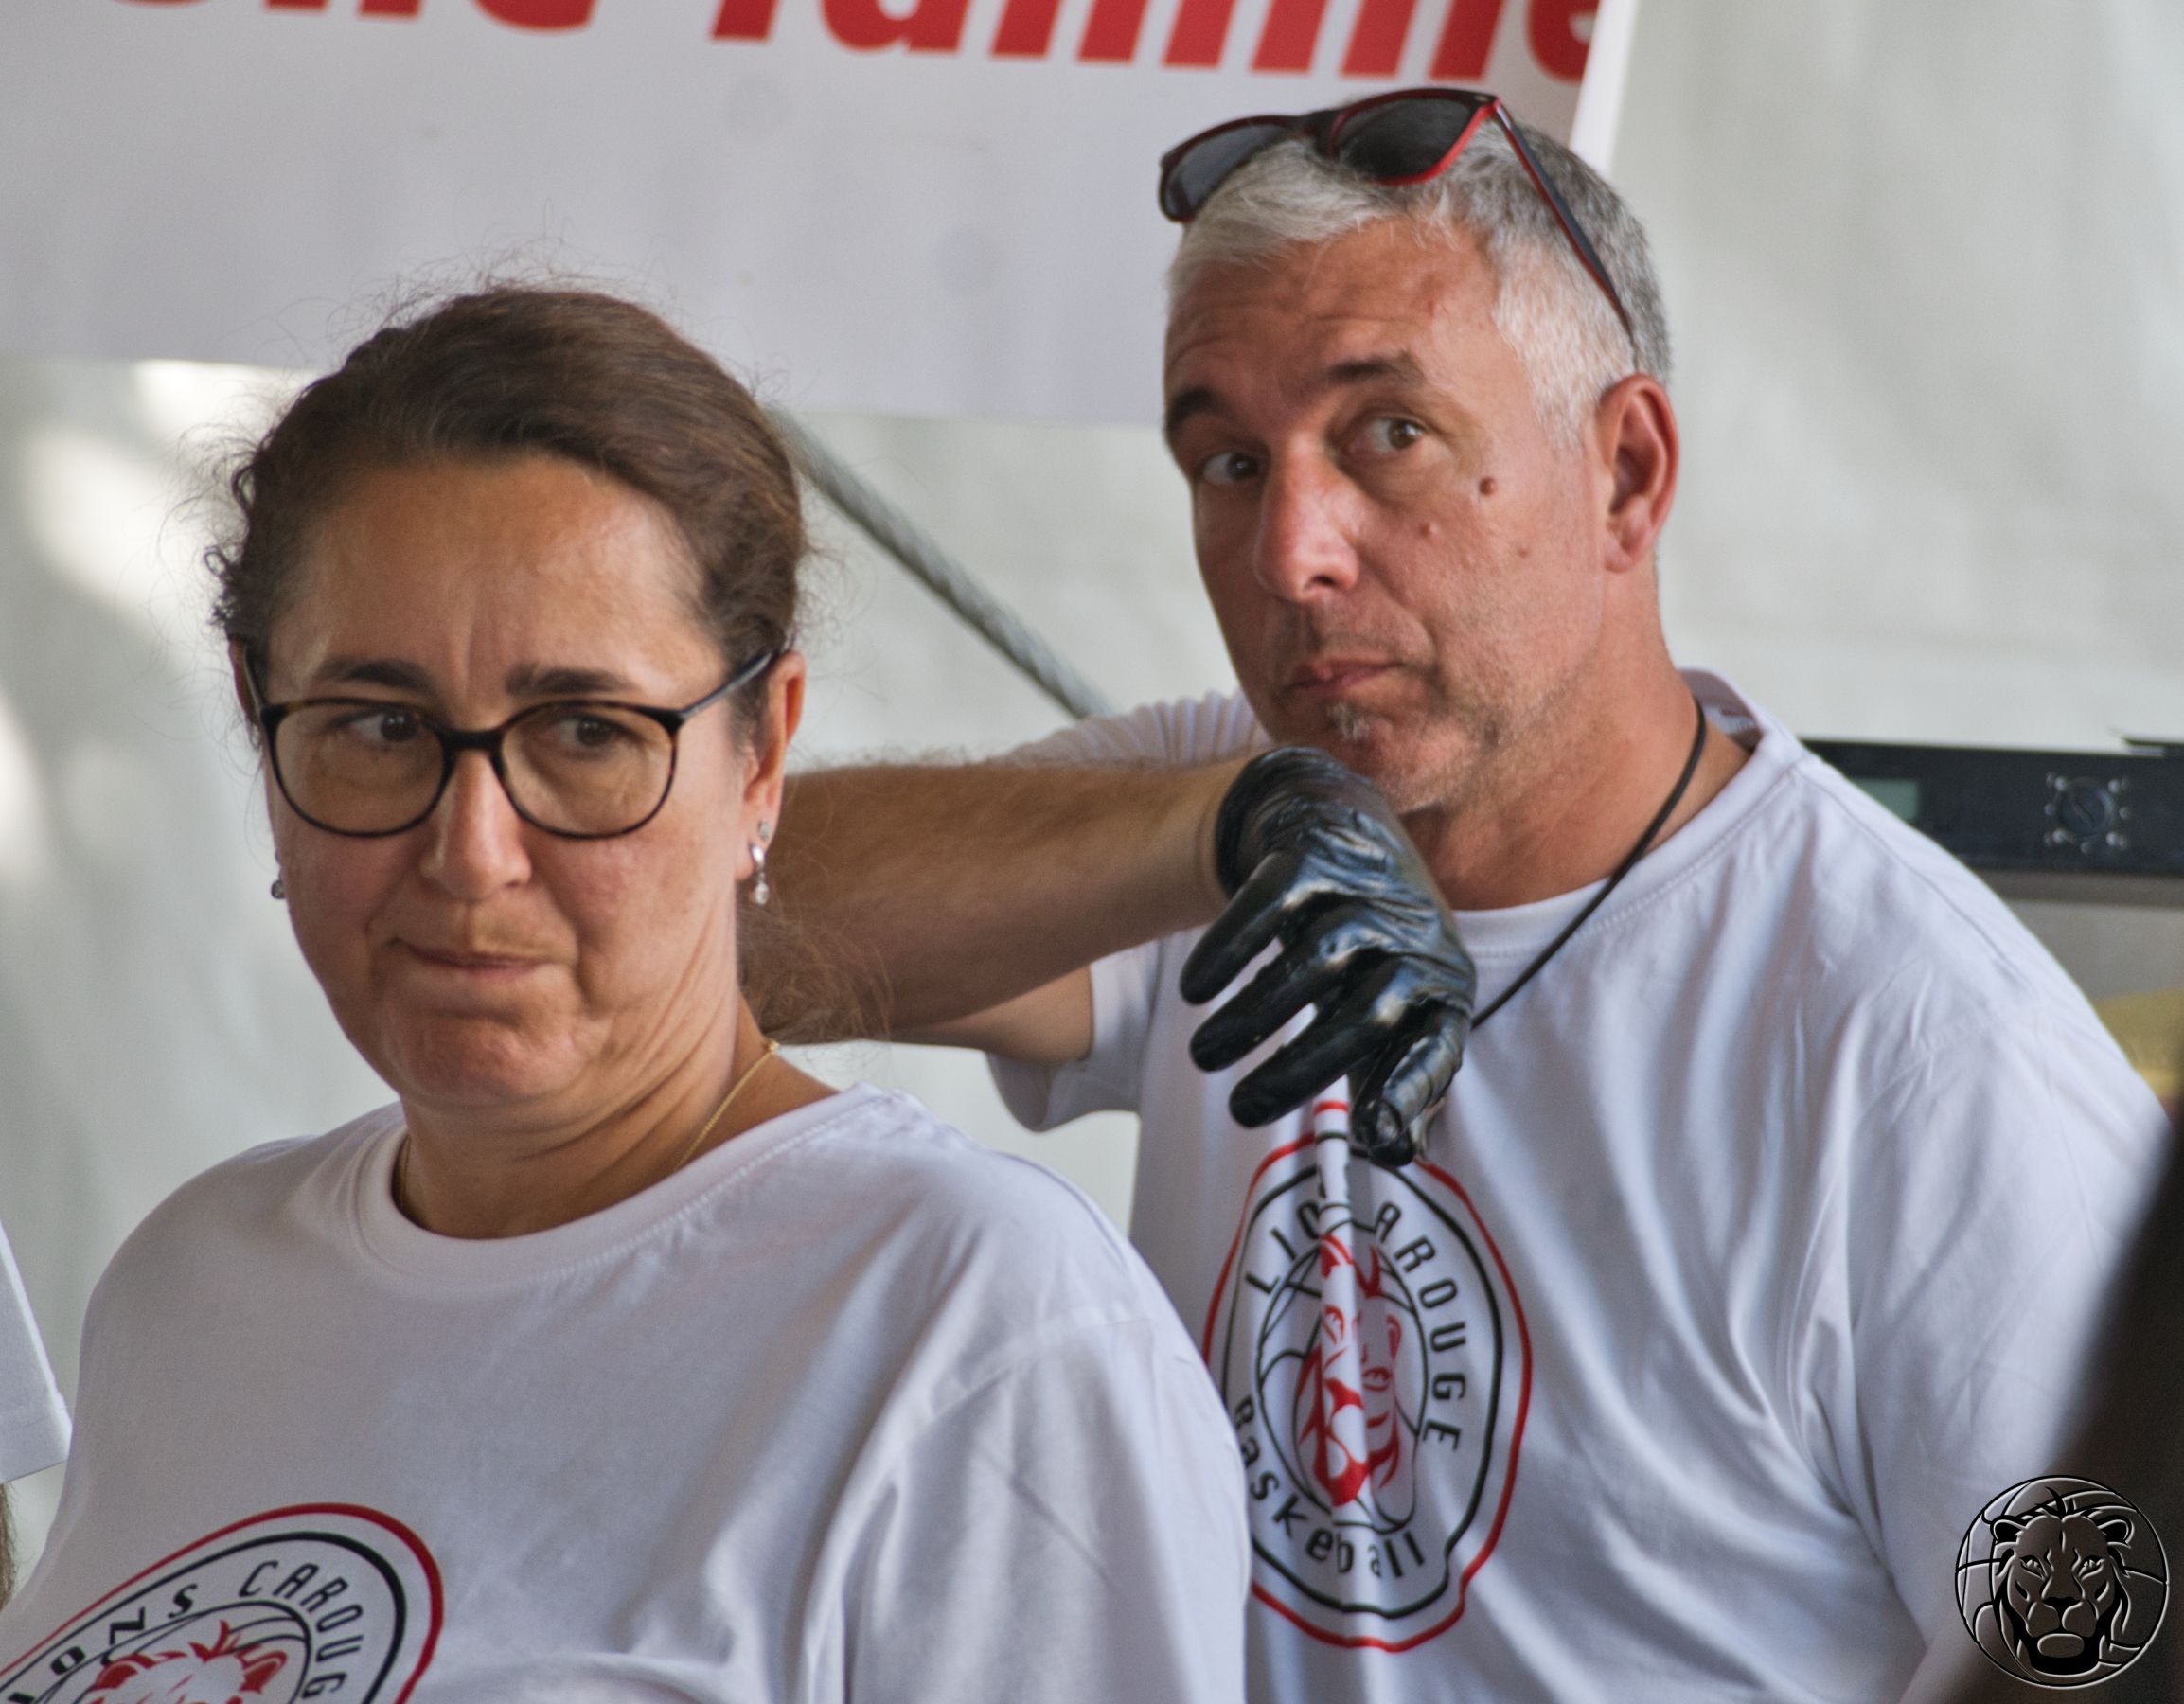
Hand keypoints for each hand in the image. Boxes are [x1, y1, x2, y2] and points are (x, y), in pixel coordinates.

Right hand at [1178, 748, 1475, 1165]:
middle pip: (1369, 1008)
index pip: (1439, 1042)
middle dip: (1302, 1067)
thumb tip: (1398, 1149)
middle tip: (1240, 1115)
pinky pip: (1273, 898)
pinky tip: (1196, 988)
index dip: (1410, 1087)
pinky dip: (1232, 945)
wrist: (1334, 822)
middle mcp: (1417, 932)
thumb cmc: (1364, 947)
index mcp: (1443, 983)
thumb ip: (1394, 1077)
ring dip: (1254, 1014)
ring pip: (1317, 956)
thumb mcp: (1386, 1009)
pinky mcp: (1316, 845)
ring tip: (1204, 1056)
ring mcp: (1368, 883)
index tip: (1371, 1136)